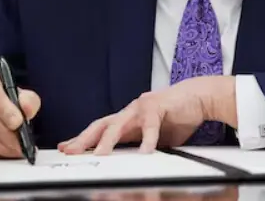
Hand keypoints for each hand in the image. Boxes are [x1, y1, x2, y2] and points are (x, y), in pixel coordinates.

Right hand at [0, 71, 40, 157]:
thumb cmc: (0, 98)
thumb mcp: (17, 92)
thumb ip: (27, 99)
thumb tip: (28, 110)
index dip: (5, 109)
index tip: (18, 122)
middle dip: (8, 134)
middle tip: (23, 141)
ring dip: (3, 147)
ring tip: (19, 149)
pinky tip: (8, 153)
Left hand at [59, 76, 235, 154]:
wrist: (198, 97)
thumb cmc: (176, 117)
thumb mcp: (154, 138)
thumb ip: (141, 147)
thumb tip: (133, 167)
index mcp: (127, 119)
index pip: (99, 130)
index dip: (83, 139)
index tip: (66, 148)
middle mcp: (130, 111)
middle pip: (101, 125)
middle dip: (84, 139)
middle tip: (70, 150)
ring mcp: (142, 107)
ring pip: (120, 124)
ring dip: (108, 140)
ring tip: (100, 154)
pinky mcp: (158, 106)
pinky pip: (150, 126)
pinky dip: (147, 140)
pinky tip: (144, 152)